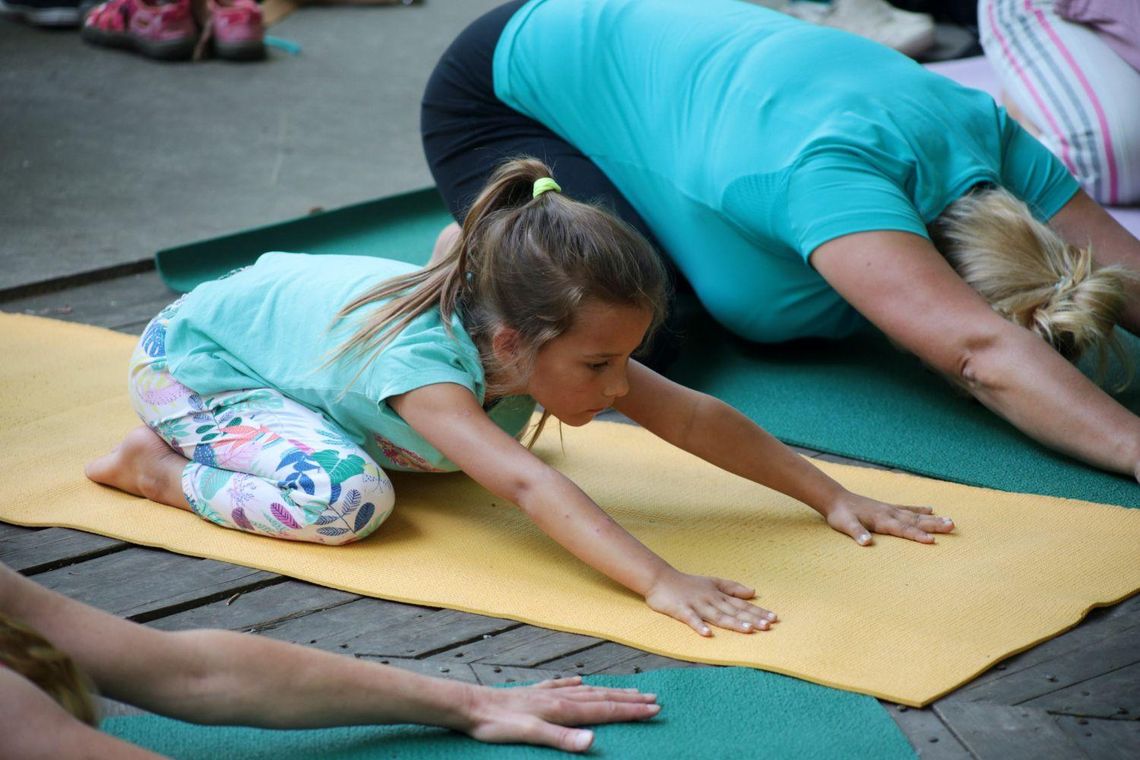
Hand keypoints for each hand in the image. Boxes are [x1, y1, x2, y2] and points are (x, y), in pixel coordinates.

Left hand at [464, 676, 659, 751]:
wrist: (471, 706)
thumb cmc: (497, 724)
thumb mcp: (530, 735)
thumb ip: (562, 738)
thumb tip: (593, 741)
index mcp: (562, 710)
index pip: (604, 710)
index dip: (630, 710)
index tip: (654, 709)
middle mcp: (559, 698)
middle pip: (601, 698)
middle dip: (628, 699)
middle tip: (653, 698)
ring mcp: (547, 694)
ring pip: (586, 691)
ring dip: (609, 691)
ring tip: (627, 689)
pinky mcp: (533, 693)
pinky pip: (561, 686)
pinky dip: (575, 684)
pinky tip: (578, 680)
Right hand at [644, 568, 776, 636]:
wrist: (660, 579)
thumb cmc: (687, 583)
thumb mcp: (712, 582)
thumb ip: (732, 588)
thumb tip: (753, 592)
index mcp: (718, 595)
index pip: (741, 604)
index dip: (757, 611)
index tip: (773, 619)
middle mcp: (711, 600)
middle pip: (733, 611)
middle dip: (751, 619)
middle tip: (767, 626)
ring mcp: (696, 605)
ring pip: (717, 615)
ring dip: (732, 623)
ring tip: (747, 631)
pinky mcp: (681, 610)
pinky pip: (691, 619)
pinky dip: (699, 626)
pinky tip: (707, 634)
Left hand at [824, 492, 953, 545]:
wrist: (835, 498)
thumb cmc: (840, 515)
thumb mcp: (845, 525)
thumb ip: (857, 533)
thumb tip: (867, 543)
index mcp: (881, 520)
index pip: (903, 530)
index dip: (917, 536)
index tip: (932, 541)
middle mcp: (889, 513)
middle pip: (915, 521)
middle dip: (934, 525)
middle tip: (952, 526)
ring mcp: (890, 509)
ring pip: (915, 515)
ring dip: (932, 518)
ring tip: (950, 520)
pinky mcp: (887, 507)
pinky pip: (907, 508)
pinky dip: (919, 509)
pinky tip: (930, 508)